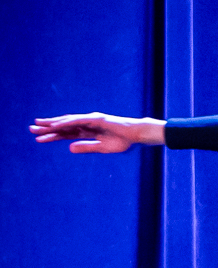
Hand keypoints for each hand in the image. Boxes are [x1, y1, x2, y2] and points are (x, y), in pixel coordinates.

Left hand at [29, 113, 163, 151]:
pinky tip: (56, 125)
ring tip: (38, 126)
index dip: (52, 136)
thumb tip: (69, 148)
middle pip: (63, 126)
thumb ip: (86, 147)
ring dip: (53, 124)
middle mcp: (86, 123)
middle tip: (30, 129)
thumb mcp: (102, 147)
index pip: (66, 134)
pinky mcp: (96, 119)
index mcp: (87, 131)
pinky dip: (66, 122)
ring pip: (67, 122)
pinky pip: (78, 121)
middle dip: (47, 128)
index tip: (38, 138)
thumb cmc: (123, 141)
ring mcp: (90, 120)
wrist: (137, 135)